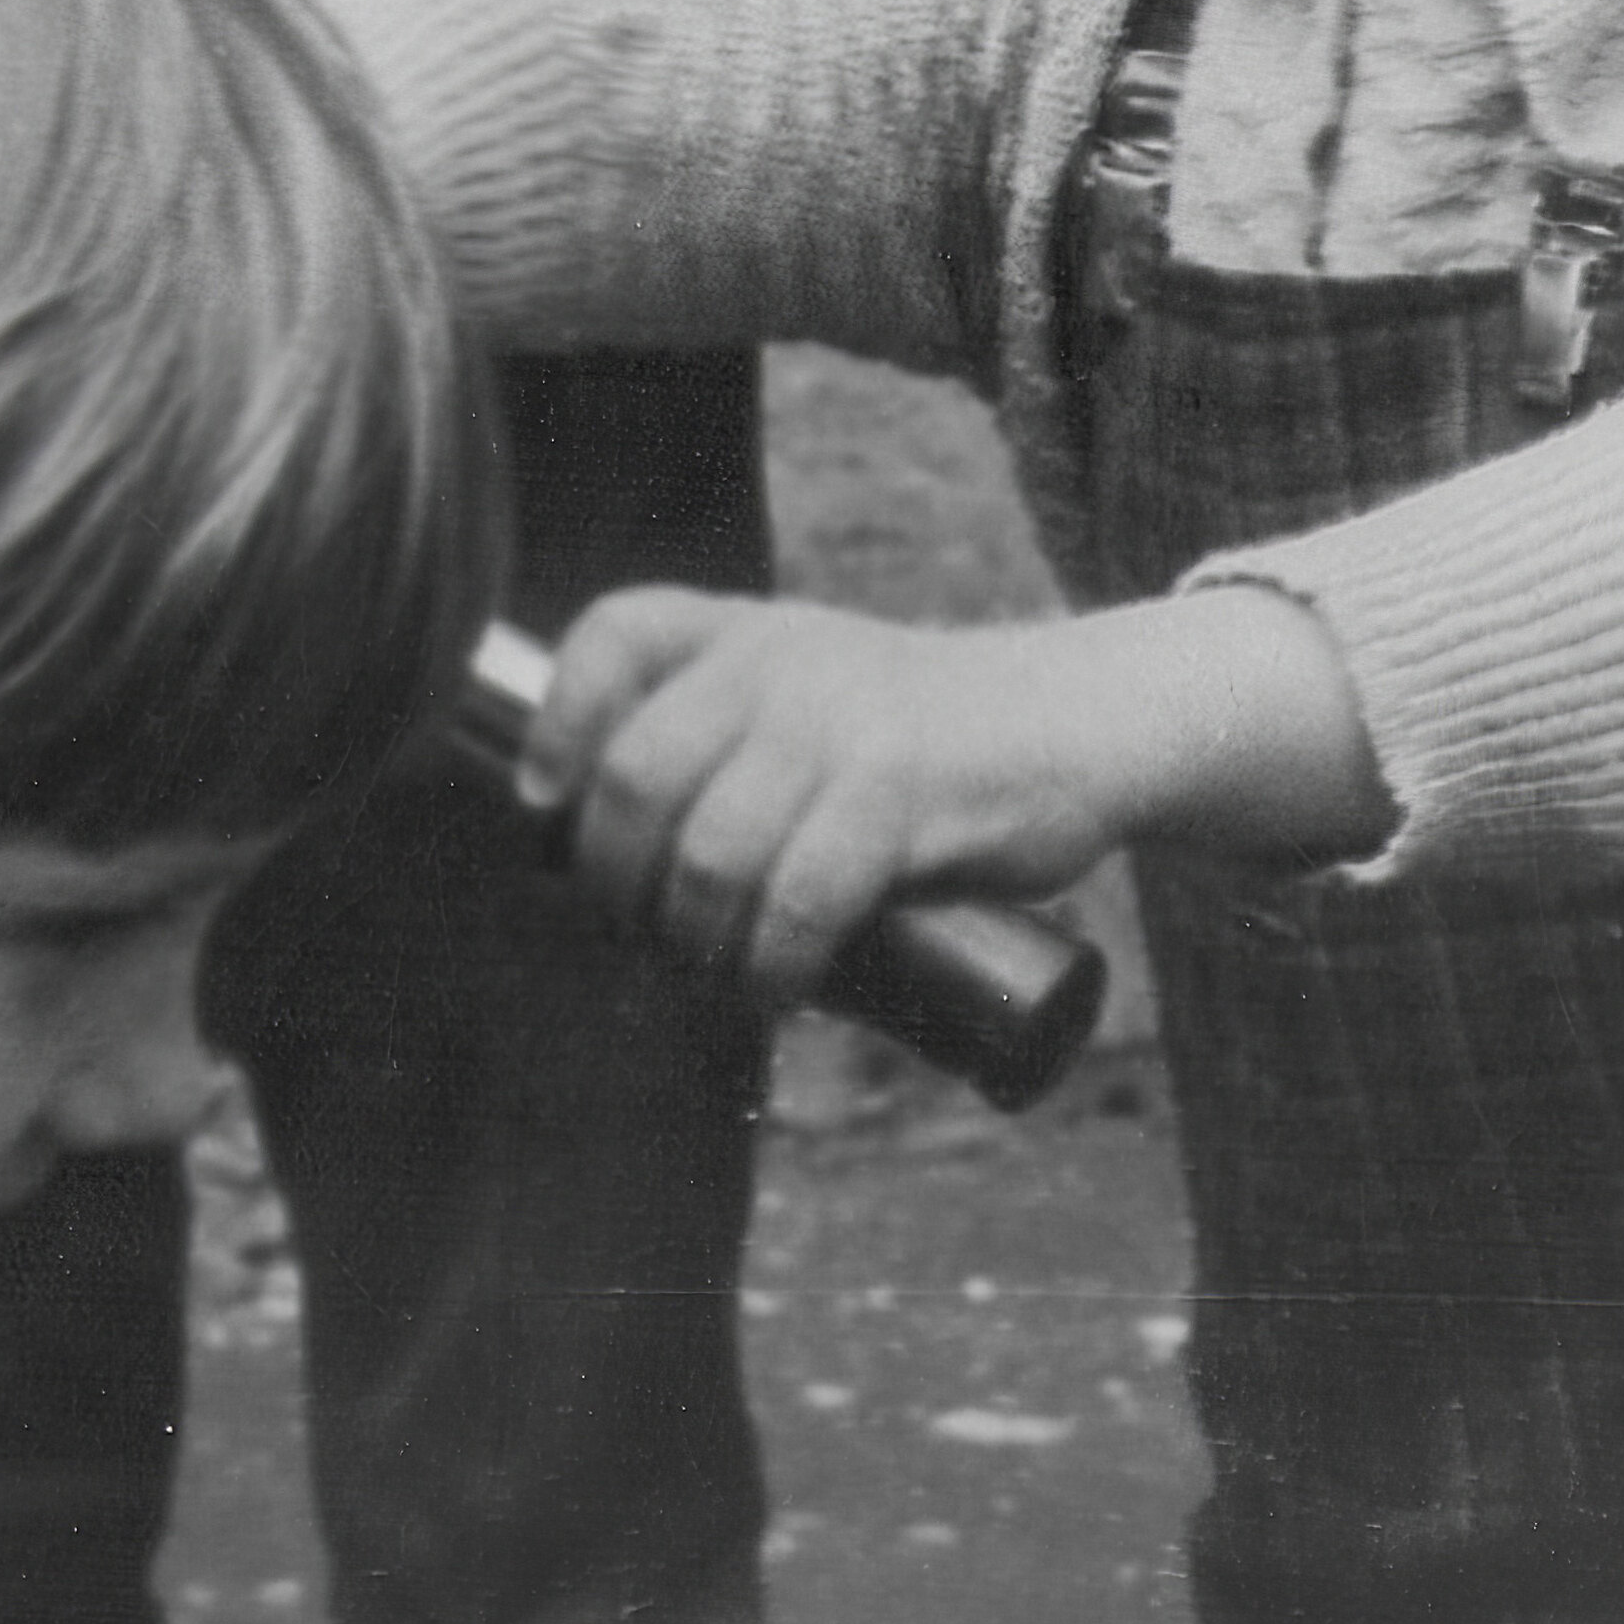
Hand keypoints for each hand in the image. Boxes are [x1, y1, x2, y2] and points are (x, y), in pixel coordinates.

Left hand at [517, 583, 1384, 1009]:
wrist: (1077, 721)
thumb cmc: (918, 742)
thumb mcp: (810, 694)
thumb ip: (722, 743)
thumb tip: (597, 877)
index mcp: (743, 632)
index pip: (615, 636)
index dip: (559, 727)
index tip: (546, 816)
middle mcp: (780, 662)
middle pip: (639, 774)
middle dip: (616, 879)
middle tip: (644, 937)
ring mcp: (841, 725)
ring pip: (711, 851)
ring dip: (693, 941)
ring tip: (717, 976)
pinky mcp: (903, 794)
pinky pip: (801, 896)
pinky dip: (772, 963)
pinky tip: (778, 991)